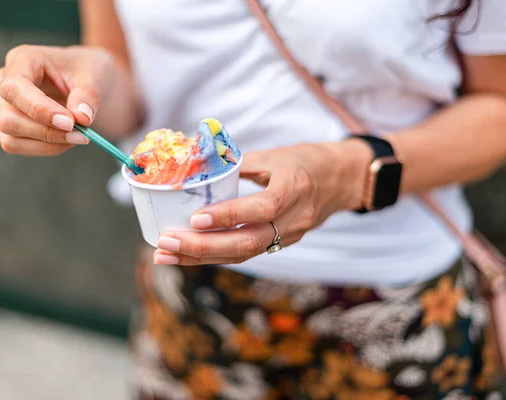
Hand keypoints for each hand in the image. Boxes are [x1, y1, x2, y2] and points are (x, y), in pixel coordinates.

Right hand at [0, 45, 117, 155]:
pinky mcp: (10, 127)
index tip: (70, 122)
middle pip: (9, 118)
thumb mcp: (95, 74)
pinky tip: (67, 139)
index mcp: (22, 59)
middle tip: (83, 134)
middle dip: (48, 132)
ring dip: (49, 144)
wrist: (88, 82)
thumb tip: (82, 118)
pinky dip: (48, 148)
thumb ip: (88, 95)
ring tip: (79, 136)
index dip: (39, 109)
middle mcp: (3, 82)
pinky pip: (19, 147)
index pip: (14, 87)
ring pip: (11, 138)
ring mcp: (3, 106)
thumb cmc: (87, 71)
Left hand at [153, 140, 372, 265]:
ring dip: (201, 257)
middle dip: (203, 246)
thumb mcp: (274, 155)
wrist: (340, 180)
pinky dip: (214, 256)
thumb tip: (195, 169)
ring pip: (243, 254)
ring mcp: (290, 236)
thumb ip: (238, 164)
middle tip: (167, 243)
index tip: (195, 218)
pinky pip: (246, 254)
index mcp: (294, 188)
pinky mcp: (281, 244)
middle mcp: (294, 218)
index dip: (229, 215)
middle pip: (248, 242)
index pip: (262, 208)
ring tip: (165, 255)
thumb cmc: (304, 161)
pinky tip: (186, 256)